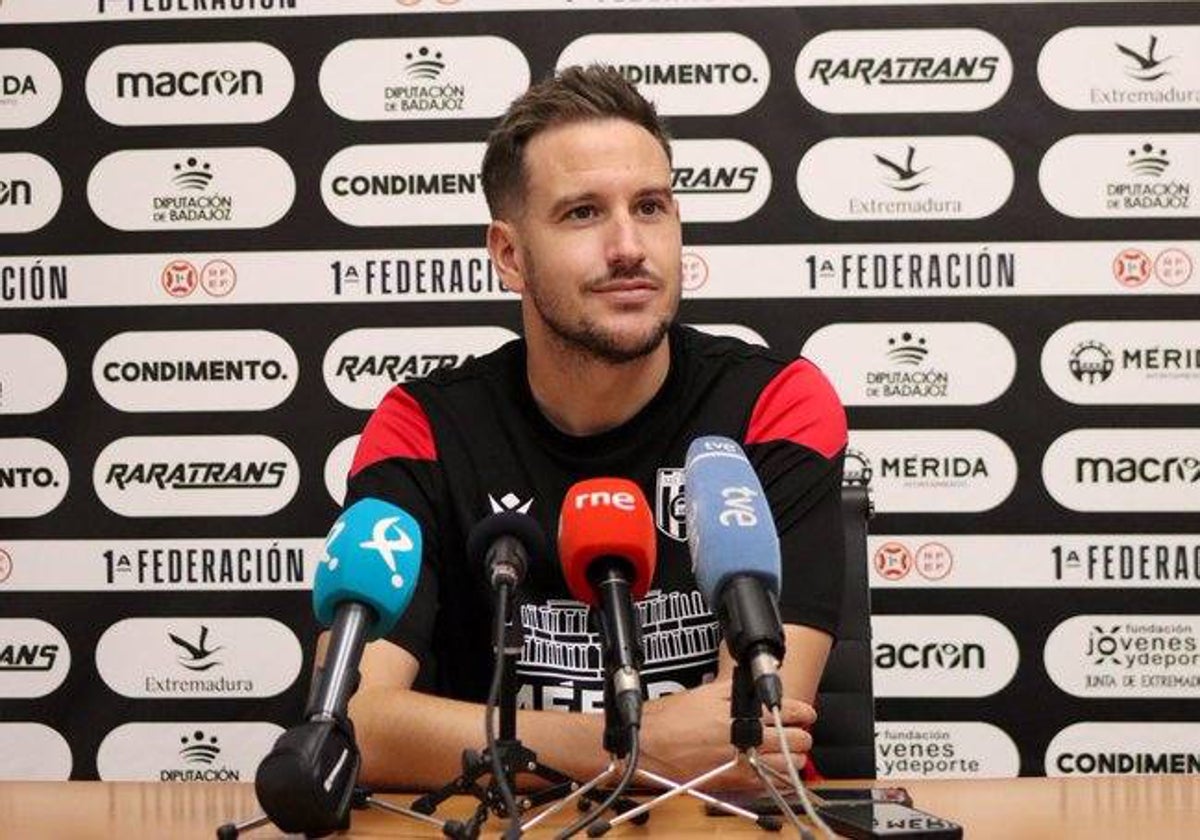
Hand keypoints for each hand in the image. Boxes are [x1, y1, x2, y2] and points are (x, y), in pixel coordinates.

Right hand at [638, 680, 814, 790]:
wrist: (648, 744)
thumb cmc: (669, 719)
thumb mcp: (705, 692)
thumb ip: (735, 690)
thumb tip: (757, 685)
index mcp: (737, 709)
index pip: (784, 709)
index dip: (802, 711)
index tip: (806, 713)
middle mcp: (742, 735)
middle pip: (792, 737)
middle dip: (800, 735)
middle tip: (798, 733)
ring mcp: (740, 760)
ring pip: (788, 763)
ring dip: (794, 757)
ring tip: (790, 752)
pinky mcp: (733, 781)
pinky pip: (771, 783)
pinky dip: (781, 779)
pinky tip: (778, 772)